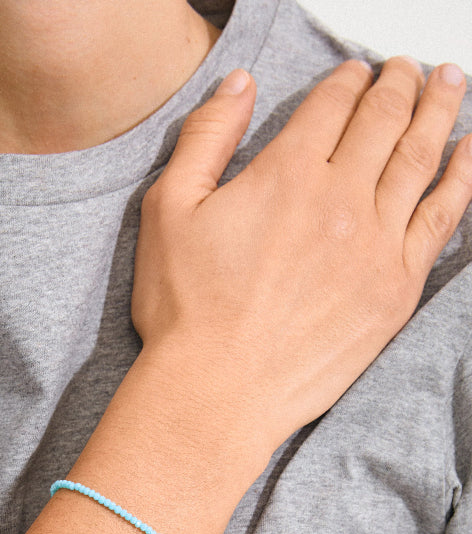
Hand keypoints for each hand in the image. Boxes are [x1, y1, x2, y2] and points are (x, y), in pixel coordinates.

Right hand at [132, 58, 471, 452]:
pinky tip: (471, 153)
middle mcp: (342, 198)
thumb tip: (240, 82)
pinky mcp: (396, 288)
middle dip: (399, 84)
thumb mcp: (168, 210)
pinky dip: (462, 178)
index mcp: (287, 172)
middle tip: (409, 66)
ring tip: (449, 82)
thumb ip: (206, 137)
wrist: (217, 390)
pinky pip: (443, 219)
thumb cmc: (184, 306)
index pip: (333, 105)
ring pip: (421, 159)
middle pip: (384, 121)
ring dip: (438, 112)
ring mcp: (377, 244)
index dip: (347, 80)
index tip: (356, 71)